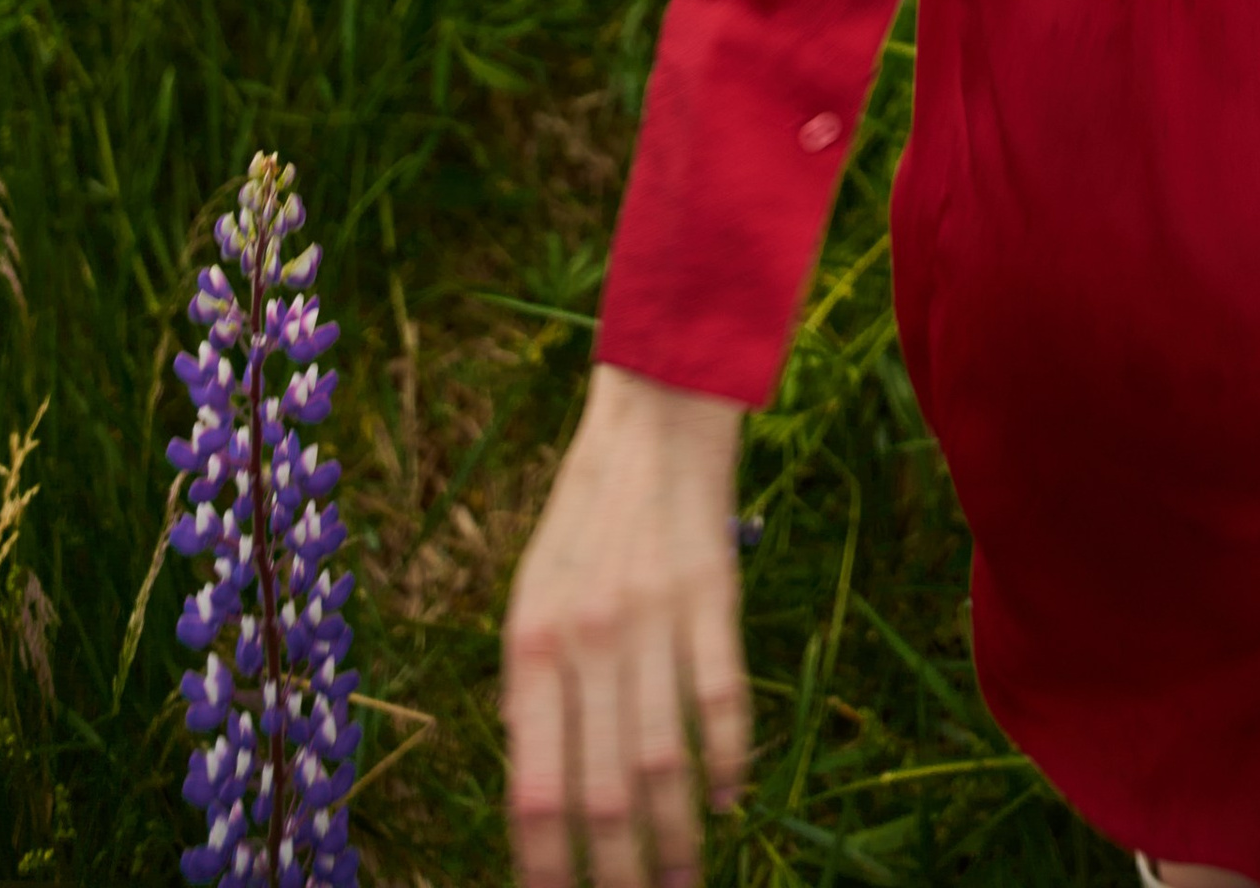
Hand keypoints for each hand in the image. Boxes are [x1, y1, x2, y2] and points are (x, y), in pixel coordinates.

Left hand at [502, 363, 750, 886]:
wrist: (651, 419)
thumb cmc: (584, 520)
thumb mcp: (531, 596)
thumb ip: (532, 689)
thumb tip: (535, 793)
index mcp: (529, 646)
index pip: (532, 789)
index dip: (548, 864)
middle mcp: (585, 639)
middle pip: (602, 794)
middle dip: (619, 873)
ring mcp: (652, 619)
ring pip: (664, 762)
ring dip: (677, 838)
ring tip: (687, 882)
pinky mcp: (712, 596)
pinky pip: (721, 699)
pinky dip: (728, 760)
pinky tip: (730, 798)